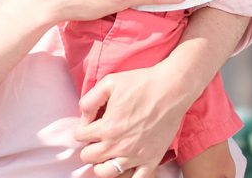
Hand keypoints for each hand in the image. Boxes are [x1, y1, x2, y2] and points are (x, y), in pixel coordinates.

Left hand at [75, 61, 190, 177]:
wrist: (171, 89)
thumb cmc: (142, 83)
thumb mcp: (110, 82)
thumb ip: (90, 99)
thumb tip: (83, 116)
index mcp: (108, 127)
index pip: (80, 136)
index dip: (82, 128)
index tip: (90, 124)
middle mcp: (119, 145)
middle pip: (89, 157)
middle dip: (89, 146)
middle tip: (97, 137)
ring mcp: (135, 156)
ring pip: (106, 173)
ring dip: (101, 163)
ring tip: (106, 152)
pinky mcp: (151, 160)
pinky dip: (127, 175)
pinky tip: (124, 165)